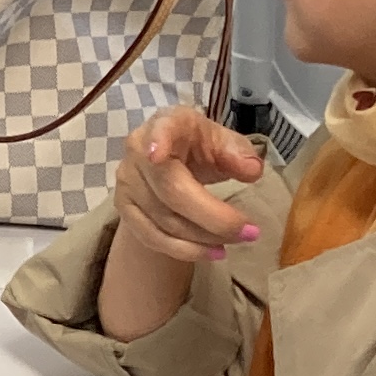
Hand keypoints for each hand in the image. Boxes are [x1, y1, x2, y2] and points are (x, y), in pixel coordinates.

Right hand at [114, 107, 265, 271]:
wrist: (168, 161)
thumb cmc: (198, 146)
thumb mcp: (222, 141)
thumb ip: (238, 152)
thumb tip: (250, 171)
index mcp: (167, 123)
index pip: (161, 129)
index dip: (158, 140)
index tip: (156, 153)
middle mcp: (138, 150)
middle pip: (171, 191)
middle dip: (214, 218)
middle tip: (249, 232)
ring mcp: (127, 182)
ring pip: (164, 220)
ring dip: (204, 238)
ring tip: (236, 242)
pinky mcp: (124, 209)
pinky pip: (153, 237)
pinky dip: (185, 250)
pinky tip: (211, 252)